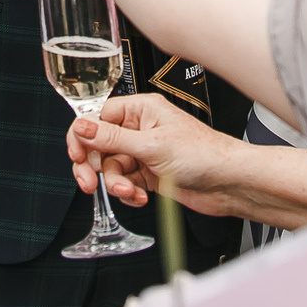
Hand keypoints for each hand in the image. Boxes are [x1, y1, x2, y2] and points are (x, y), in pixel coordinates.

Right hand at [66, 94, 249, 217]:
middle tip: (89, 181)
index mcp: (141, 110)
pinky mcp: (149, 174)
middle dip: (94, 166)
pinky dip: (128, 192)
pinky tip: (140, 196)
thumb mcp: (151, 145)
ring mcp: (144, 153)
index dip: (84, 137)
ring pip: (111, 168)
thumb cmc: (204, 154)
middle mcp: (140, 129)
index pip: (98, 117)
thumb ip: (112, 139)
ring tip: (129, 191)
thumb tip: (82, 127)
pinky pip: (125, 183)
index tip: (77, 156)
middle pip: (99, 146)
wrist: (228, 183)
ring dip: (117, 183)